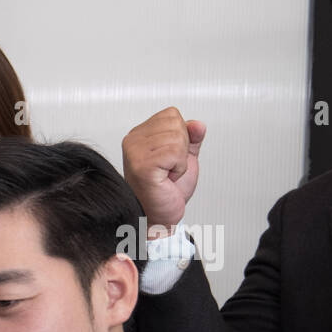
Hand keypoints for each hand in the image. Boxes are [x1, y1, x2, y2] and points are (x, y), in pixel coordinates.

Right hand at [121, 107, 205, 234]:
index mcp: (139, 135)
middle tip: (168, 168)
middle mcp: (133, 141)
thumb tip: (197, 124)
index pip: (171, 114)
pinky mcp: (142, 165)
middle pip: (176, 123)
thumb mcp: (183, 157)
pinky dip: (178, 168)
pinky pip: (176, 153)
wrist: (157, 217)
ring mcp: (135, 152)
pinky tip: (166, 178)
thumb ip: (191, 137)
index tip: (168, 158)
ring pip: (178, 137)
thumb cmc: (164, 191)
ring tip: (166, 174)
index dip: (180, 136)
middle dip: (182, 148)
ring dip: (180, 160)